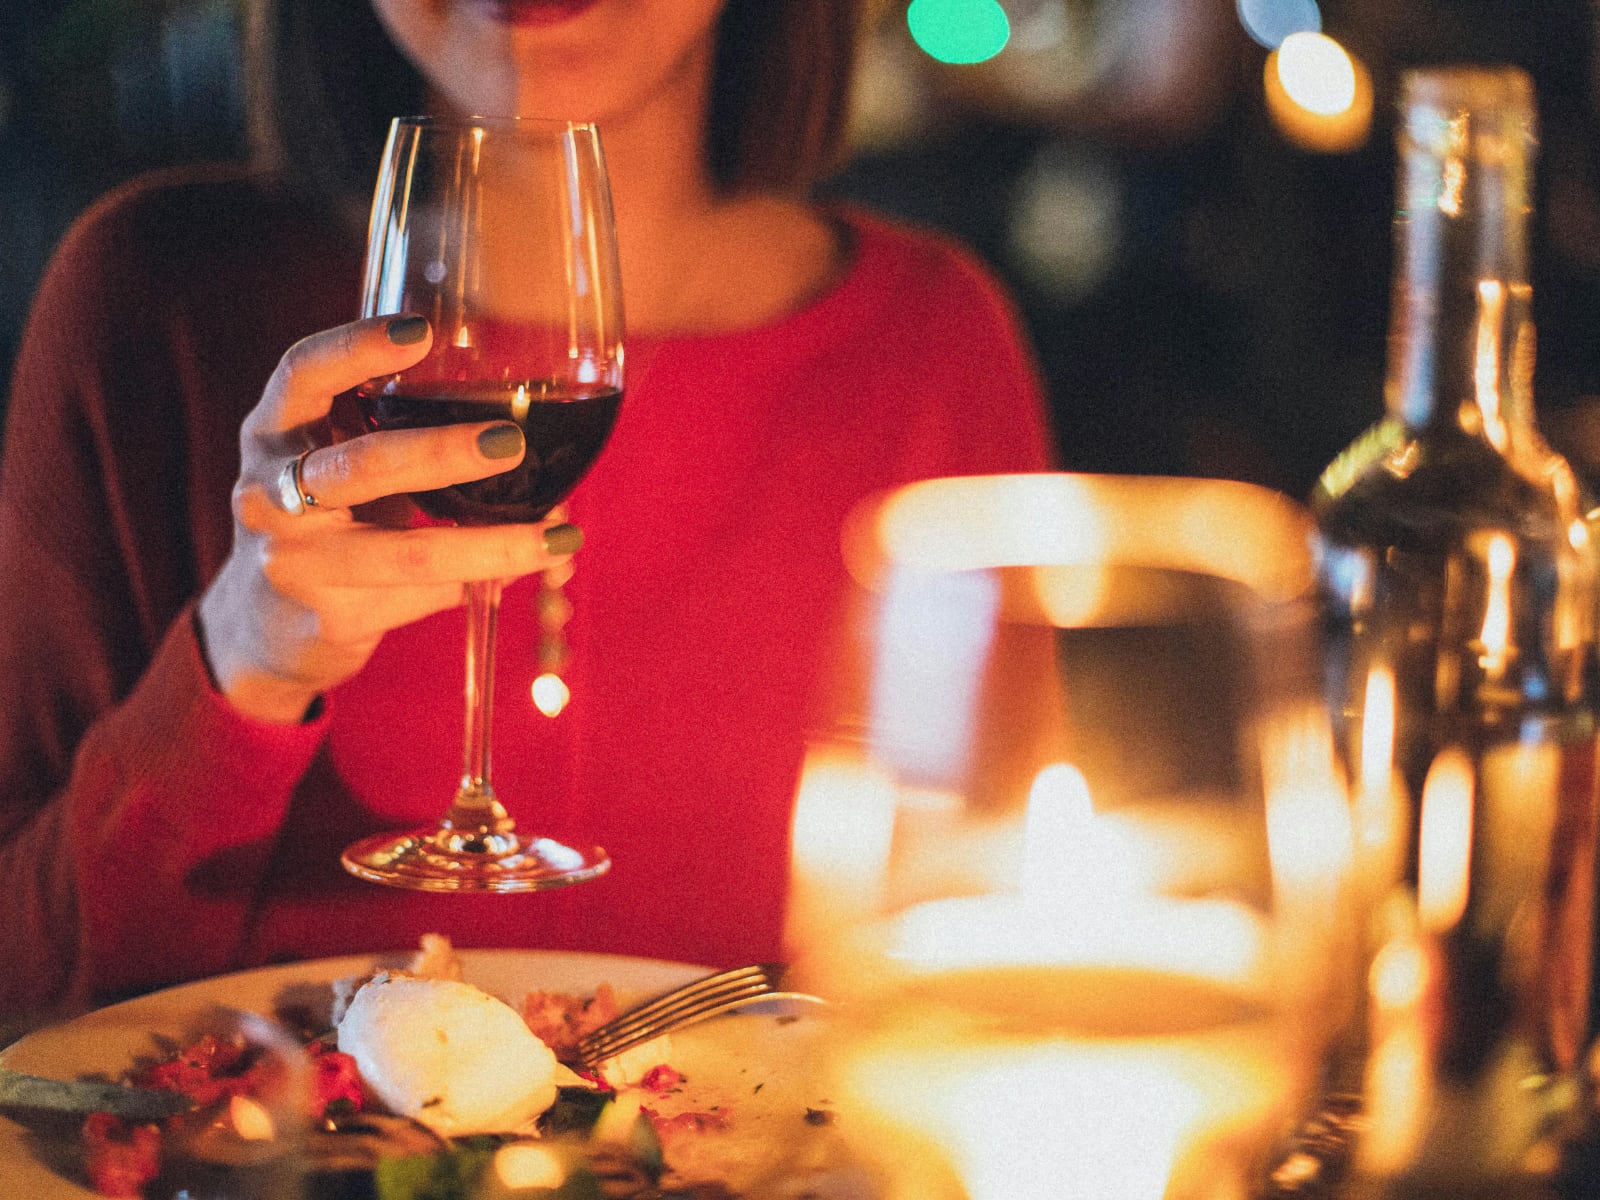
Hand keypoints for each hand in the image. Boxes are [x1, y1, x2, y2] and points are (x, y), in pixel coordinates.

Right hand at [197, 316, 581, 724]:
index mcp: (274, 432)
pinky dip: (477, 584)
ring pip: (402, 553)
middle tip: (511, 441)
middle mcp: (268, 493)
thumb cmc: (325, 518)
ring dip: (485, 546)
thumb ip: (395, 430)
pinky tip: (522, 572)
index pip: (302, 375)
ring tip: (554, 537)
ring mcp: (294, 563)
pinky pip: (419, 599)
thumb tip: (523, 425)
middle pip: (359, 466)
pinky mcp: (327, 618)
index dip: (356, 349)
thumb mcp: (337, 460)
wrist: (265, 624)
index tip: (421, 330)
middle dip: (440, 453)